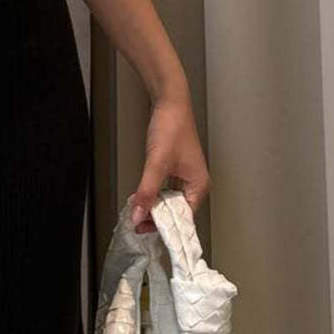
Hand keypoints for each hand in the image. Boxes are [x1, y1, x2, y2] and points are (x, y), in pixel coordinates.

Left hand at [130, 94, 210, 233]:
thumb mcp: (157, 163)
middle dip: (156, 217)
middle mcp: (195, 184)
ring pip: (169, 200)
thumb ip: (147, 191)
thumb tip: (138, 216)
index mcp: (199, 186)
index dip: (163, 226)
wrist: (169, 101)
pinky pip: (165, 189)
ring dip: (153, 206)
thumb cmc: (171, 128)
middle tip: (135, 223)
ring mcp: (186, 176)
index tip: (143, 231)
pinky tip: (141, 197)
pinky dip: (153, 194)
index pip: (182, 218)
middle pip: (175, 211)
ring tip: (136, 213)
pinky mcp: (176, 168)